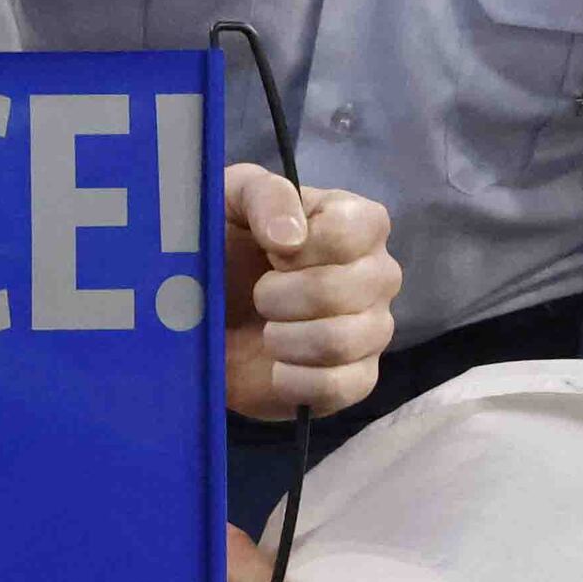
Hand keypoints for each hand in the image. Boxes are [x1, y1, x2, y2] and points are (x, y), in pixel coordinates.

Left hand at [223, 162, 393, 421]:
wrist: (205, 312)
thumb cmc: (226, 243)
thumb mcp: (231, 199)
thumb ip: (263, 194)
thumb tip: (290, 236)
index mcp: (357, 223)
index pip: (356, 229)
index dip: (305, 246)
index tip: (271, 252)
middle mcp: (377, 274)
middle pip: (347, 289)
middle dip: (282, 295)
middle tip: (258, 294)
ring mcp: (373, 329)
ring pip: (342, 340)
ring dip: (285, 338)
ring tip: (265, 330)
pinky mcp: (358, 378)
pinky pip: (342, 387)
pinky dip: (295, 380)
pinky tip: (275, 367)